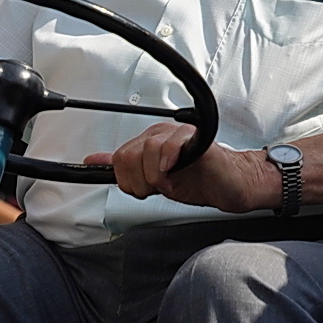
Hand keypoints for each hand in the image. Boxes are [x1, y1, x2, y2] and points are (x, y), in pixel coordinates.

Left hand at [85, 123, 278, 214]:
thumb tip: (93, 160)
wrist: (229, 183)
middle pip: (127, 155)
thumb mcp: (152, 178)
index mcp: (149, 140)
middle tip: (158, 187)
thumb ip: (123, 168)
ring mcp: (179, 134)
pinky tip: (174, 170)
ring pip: (146, 150)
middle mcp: (161, 133)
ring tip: (170, 182)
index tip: (145, 188)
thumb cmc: (197, 180)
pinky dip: (168, 160)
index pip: (119, 158)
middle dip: (140, 182)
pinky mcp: (197, 139)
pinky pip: (172, 142)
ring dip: (156, 177)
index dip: (129, 181)